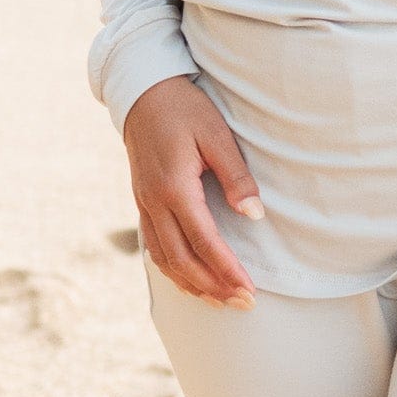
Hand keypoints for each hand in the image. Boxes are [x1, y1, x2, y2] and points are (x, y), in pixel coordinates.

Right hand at [122, 75, 263, 308]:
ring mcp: (144, 204)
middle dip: (213, 287)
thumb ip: (236, 176)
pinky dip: (172, 270)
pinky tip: (190, 280)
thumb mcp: (216, 134)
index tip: (250, 290)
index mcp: (174, 187)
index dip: (227, 270)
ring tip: (220, 302)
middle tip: (243, 304)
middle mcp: (154, 202)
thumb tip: (255, 214)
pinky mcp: (142, 203)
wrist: (142, 92)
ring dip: (193, 284)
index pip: (204, 241)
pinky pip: (153, 247)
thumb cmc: (184, 109)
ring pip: (164, 259)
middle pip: (182, 259)